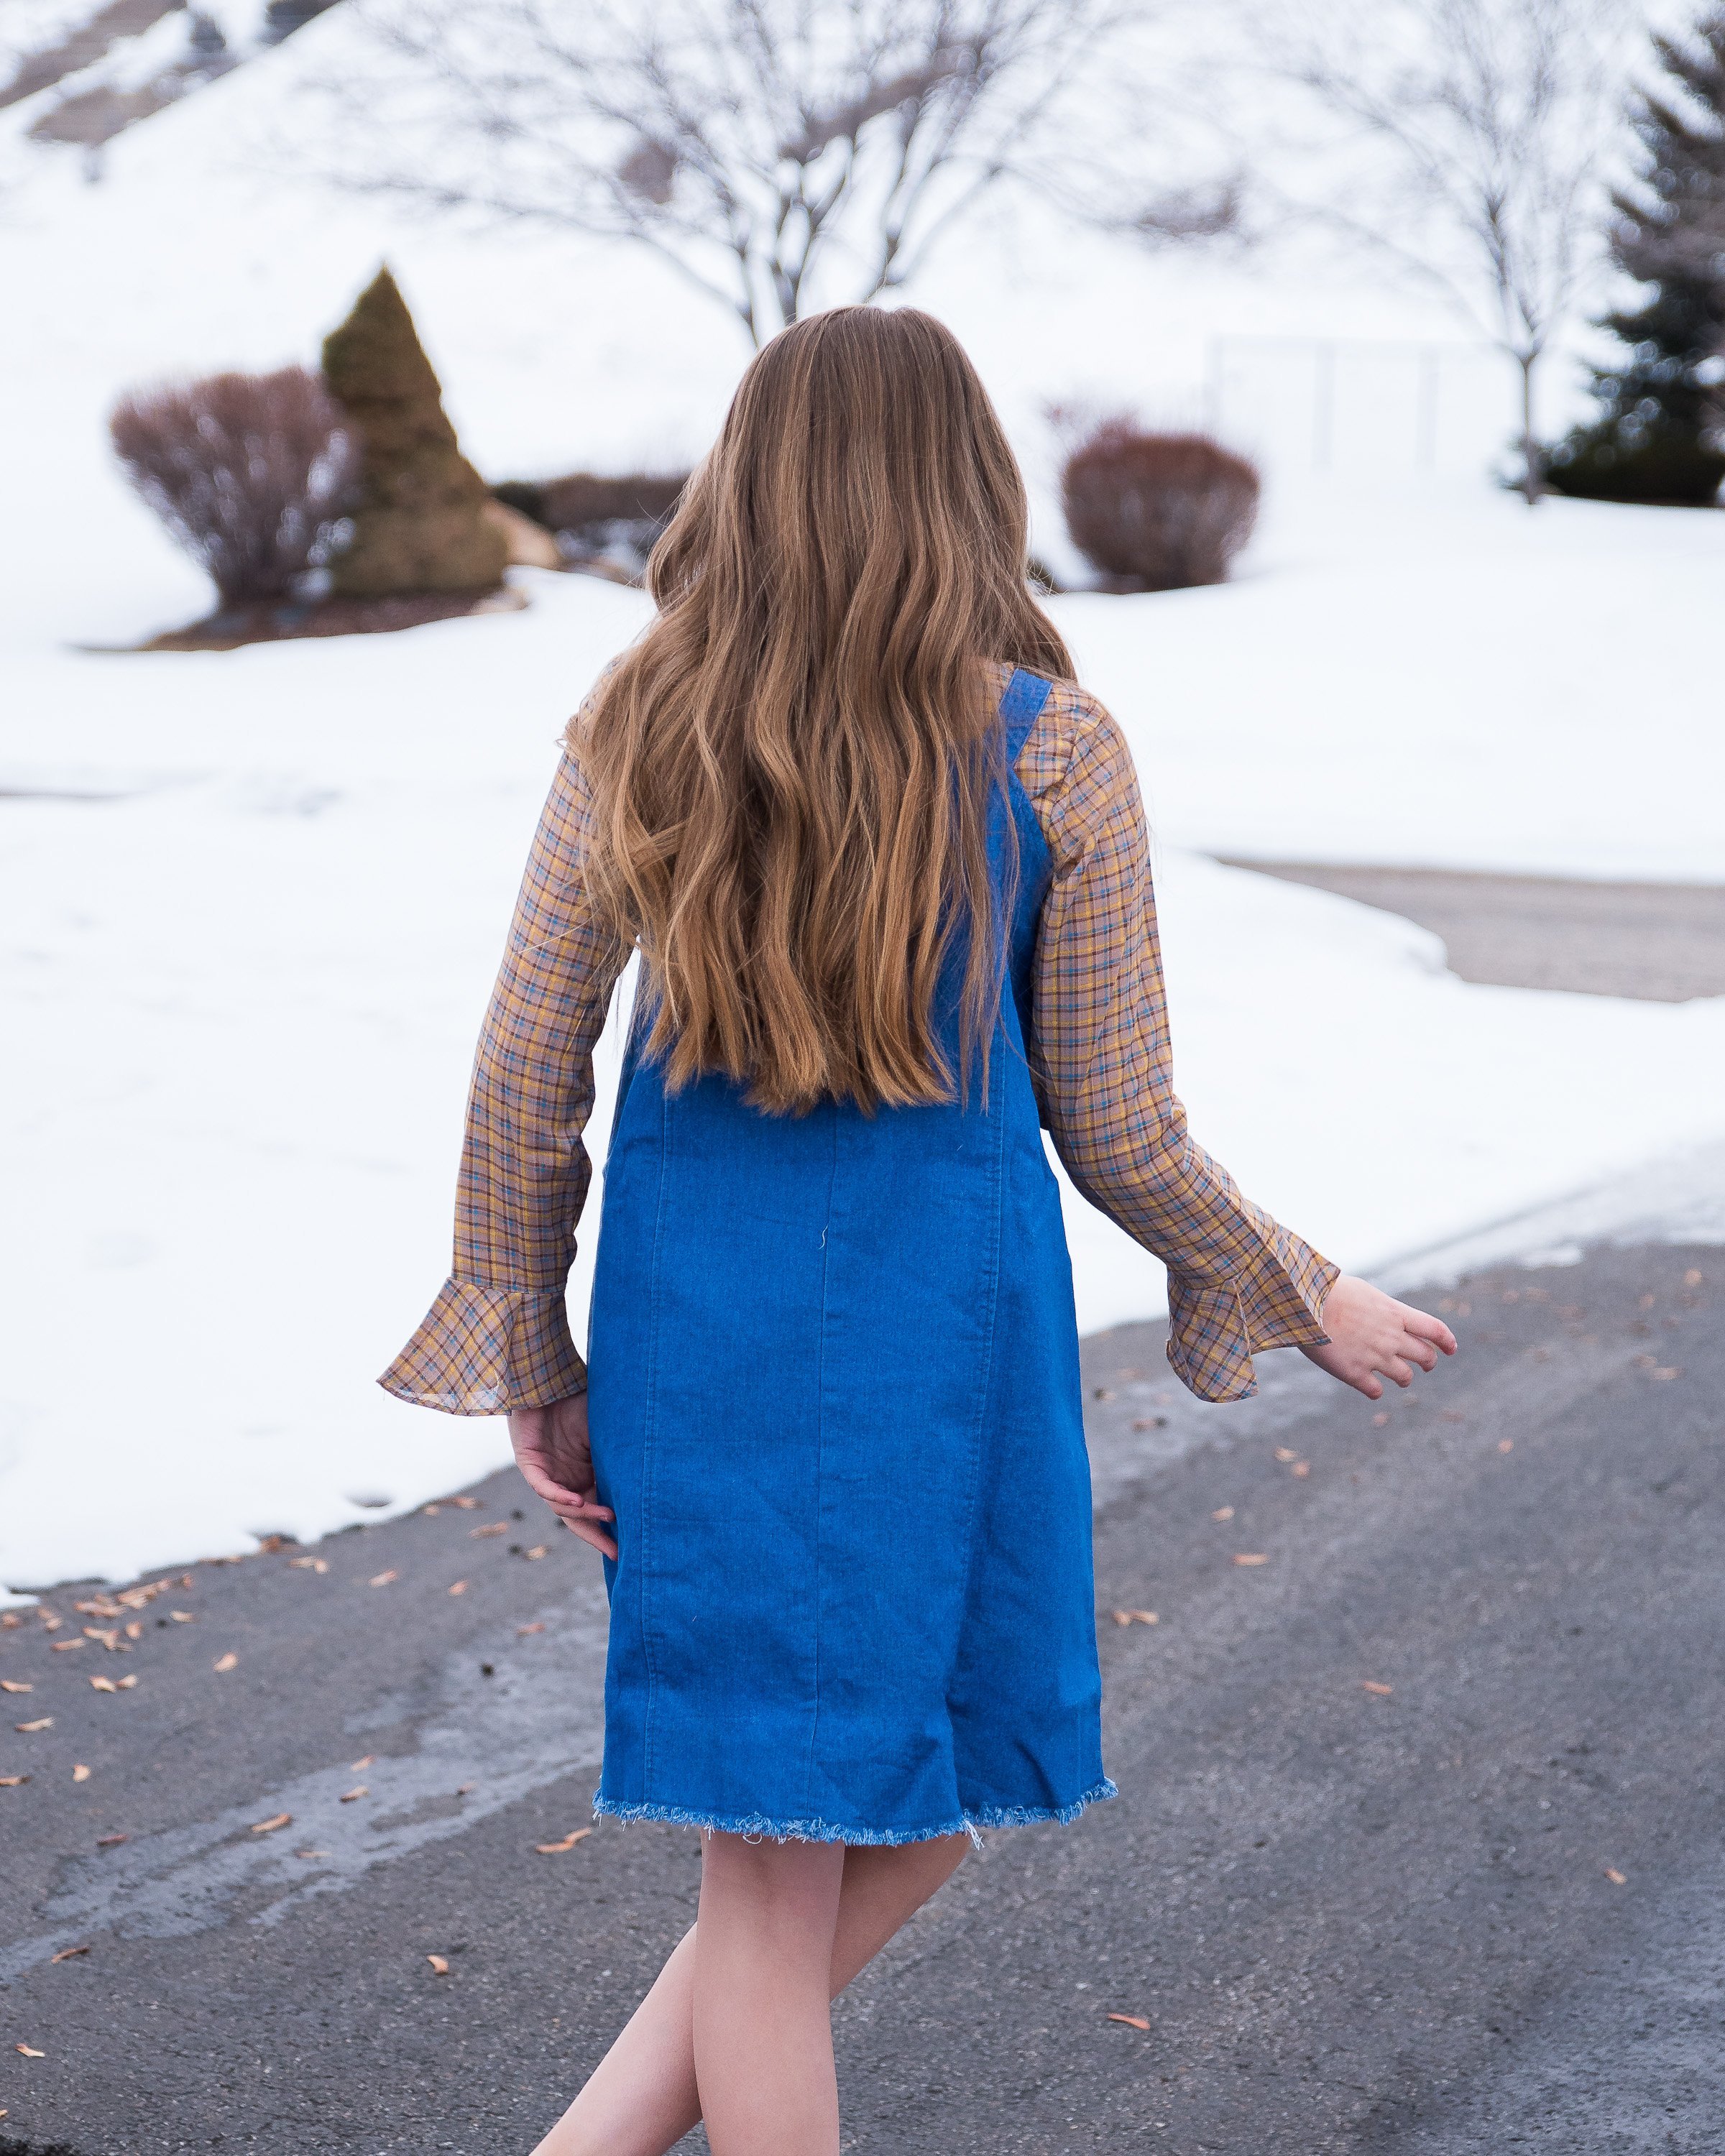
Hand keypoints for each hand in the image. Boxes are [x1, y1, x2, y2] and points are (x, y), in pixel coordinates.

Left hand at [509, 1393, 616, 1557]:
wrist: (547, 1381)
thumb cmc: (578, 1400)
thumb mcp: (607, 1430)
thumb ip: (621, 1450)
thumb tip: (660, 1459)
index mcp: (584, 1475)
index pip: (598, 1507)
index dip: (611, 1526)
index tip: (632, 1541)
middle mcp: (566, 1480)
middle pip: (580, 1518)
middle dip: (597, 1536)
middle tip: (617, 1553)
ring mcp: (547, 1475)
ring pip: (563, 1508)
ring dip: (585, 1513)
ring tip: (609, 1516)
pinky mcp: (530, 1465)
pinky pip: (544, 1489)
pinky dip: (560, 1497)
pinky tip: (576, 1502)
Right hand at [1299, 1274, 1456, 1400]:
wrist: (1302, 1304)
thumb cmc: (1325, 1291)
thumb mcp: (1363, 1292)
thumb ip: (1381, 1309)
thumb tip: (1385, 1316)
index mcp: (1395, 1313)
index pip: (1435, 1329)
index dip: (1447, 1341)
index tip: (1451, 1349)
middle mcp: (1391, 1337)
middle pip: (1425, 1356)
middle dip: (1428, 1362)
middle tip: (1426, 1365)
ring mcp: (1375, 1357)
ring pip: (1405, 1377)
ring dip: (1404, 1378)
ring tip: (1398, 1377)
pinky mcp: (1355, 1374)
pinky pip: (1376, 1391)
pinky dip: (1375, 1389)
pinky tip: (1368, 1384)